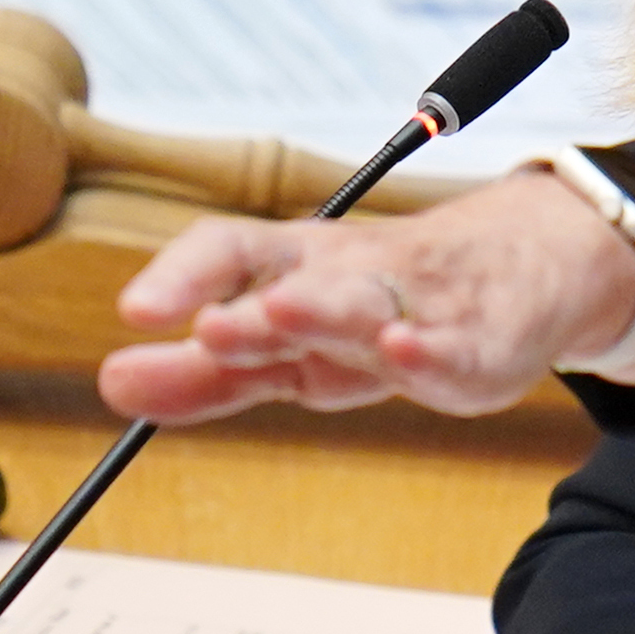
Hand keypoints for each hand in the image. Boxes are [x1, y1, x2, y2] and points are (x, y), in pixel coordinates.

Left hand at [97, 163, 634, 423]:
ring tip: (280, 314)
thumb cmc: (383, 308)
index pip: (232, 250)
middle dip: (253, 307)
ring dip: (325, 309)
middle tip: (207, 328)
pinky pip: (454, 343)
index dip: (184, 274)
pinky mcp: (480, 339)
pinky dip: (430, 348)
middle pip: (297, 279)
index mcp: (297, 265)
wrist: (521, 272)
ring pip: (368, 301)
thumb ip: (205, 373)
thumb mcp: (290, 347)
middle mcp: (350, 274)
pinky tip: (403, 351)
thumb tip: (113, 383)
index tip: (132, 310)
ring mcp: (417, 301)